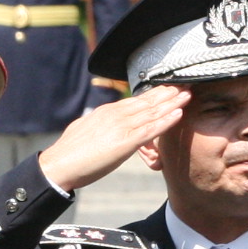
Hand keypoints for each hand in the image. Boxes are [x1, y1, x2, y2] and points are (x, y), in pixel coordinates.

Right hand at [34, 85, 186, 194]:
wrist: (58, 165)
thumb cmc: (69, 153)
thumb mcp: (84, 129)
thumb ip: (97, 124)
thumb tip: (100, 122)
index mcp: (106, 112)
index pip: (136, 100)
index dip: (154, 93)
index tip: (168, 87)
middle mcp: (116, 115)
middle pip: (147, 101)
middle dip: (168, 92)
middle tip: (186, 83)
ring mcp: (121, 127)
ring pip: (153, 112)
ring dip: (173, 103)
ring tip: (188, 94)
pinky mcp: (125, 142)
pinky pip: (151, 129)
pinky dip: (166, 121)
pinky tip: (179, 114)